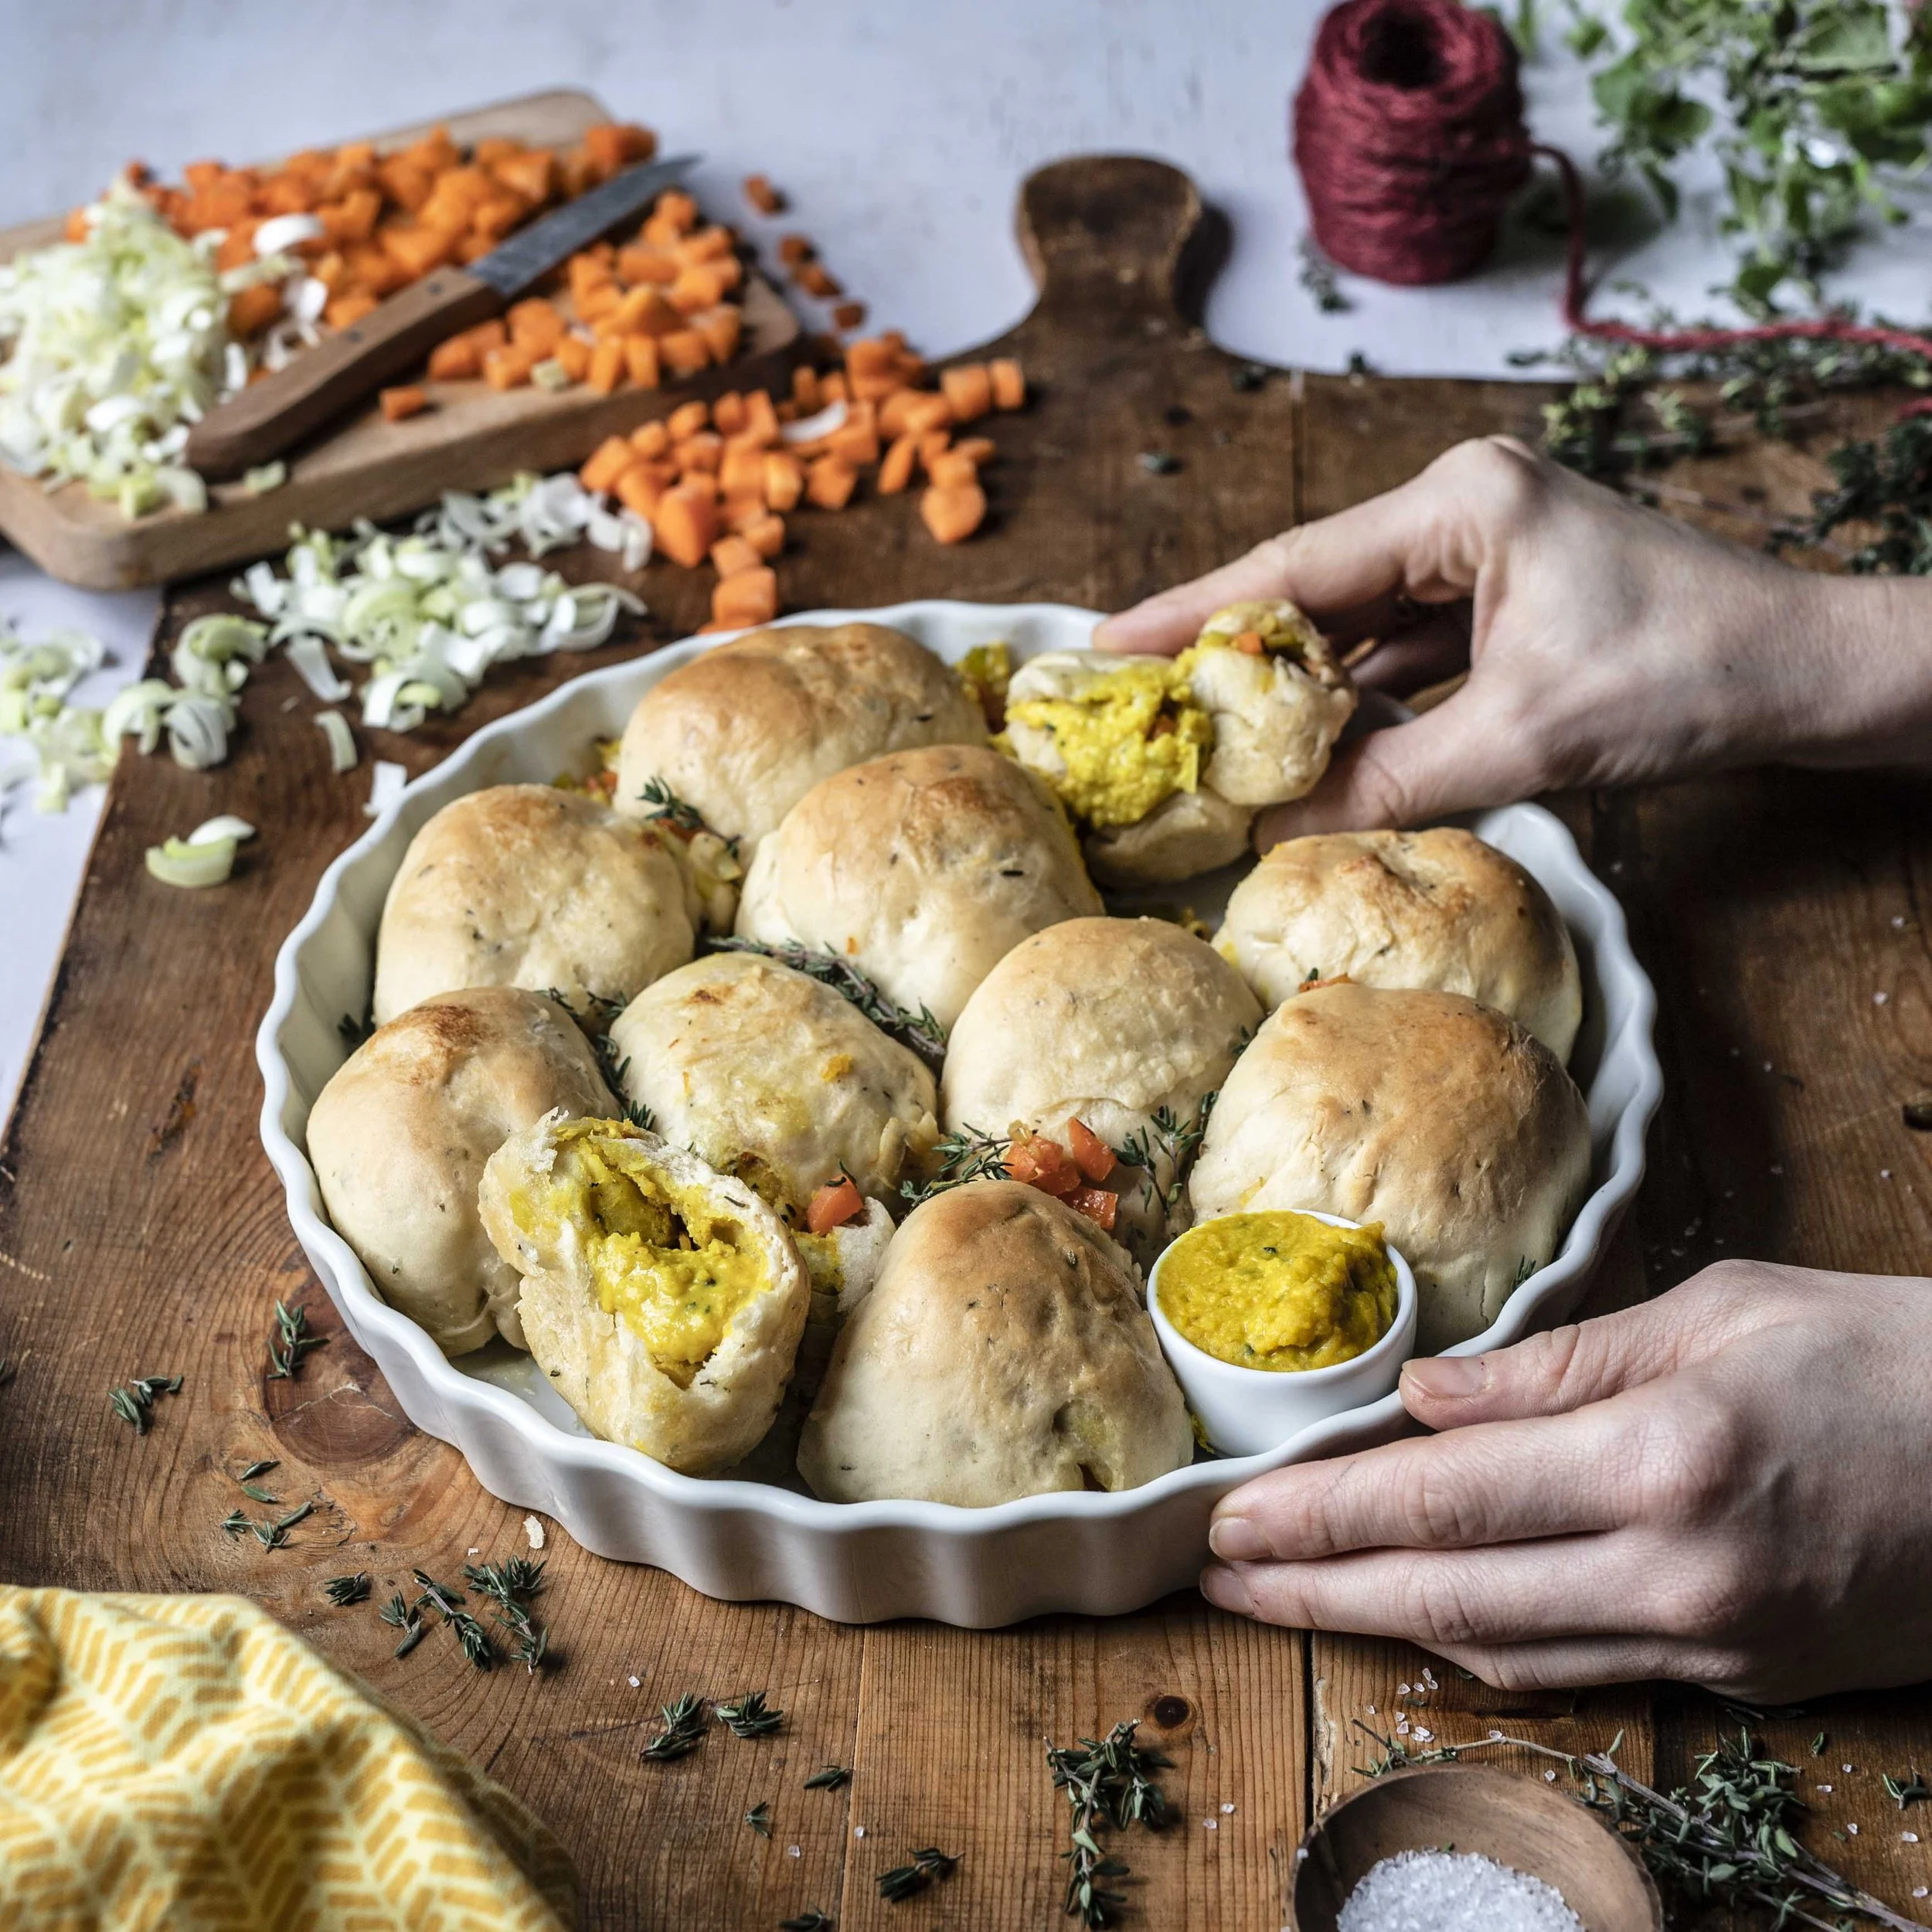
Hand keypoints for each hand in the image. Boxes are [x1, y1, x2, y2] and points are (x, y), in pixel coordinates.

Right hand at [1095, 437, 1931, 843]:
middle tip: (1145, 701)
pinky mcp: (1503, 596)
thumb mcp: (1524, 738)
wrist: (1805, 675)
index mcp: (1459, 502)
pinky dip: (1363, 701)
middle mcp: (1460, 508)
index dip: (1194, 612)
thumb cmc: (1689, 675)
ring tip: (1212, 735)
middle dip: (1236, 653)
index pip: (1294, 565)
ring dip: (1300, 687)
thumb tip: (1278, 834)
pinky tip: (1312, 748)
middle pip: (1314, 588)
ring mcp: (1482, 550)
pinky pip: (1406, 649)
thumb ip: (1391, 783)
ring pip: (1358, 625)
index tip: (1109, 643)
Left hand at [1199, 1261, 1931, 1699]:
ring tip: (1290, 1596)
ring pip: (1501, 1650)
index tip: (1231, 1516)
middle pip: (1447, 1595)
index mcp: (1664, 1456)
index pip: (1442, 1498)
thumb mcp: (1715, 1314)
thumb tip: (1427, 1397)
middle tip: (1219, 1577)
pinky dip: (1482, 1643)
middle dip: (1314, 1589)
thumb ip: (1556, 1367)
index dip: (1320, 1513)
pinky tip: (1419, 1617)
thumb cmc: (1878, 1354)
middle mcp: (1680, 1570)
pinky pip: (1577, 1669)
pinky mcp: (1743, 1679)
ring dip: (1379, 1626)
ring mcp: (1714, 1643)